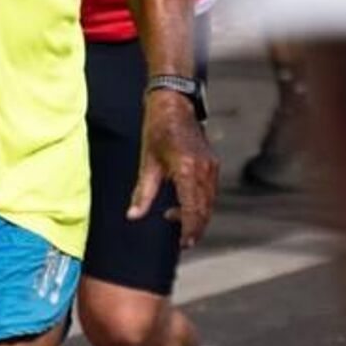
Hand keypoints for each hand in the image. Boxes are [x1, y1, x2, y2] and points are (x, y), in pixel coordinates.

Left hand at [131, 91, 218, 248]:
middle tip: (182, 240)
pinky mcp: (212, 163)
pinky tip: (186, 203)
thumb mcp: (147, 161)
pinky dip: (202, 203)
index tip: (182, 243)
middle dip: (195, 228)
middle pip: (205, 211)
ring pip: (210, 203)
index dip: (189, 231)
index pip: (193, 211)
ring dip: (198, 216)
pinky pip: (211, 191)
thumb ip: (143, 192)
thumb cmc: (158, 127)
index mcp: (187, 170)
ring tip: (178, 220)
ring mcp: (211, 166)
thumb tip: (133, 216)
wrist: (174, 102)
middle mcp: (204, 170)